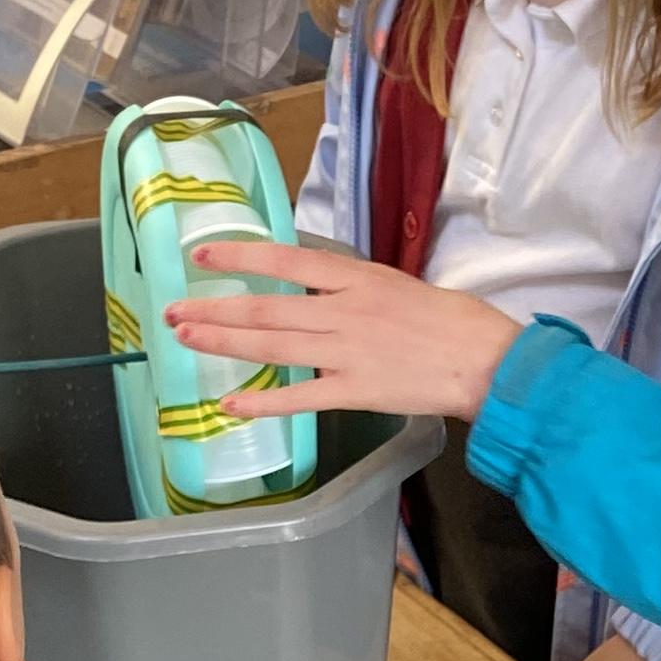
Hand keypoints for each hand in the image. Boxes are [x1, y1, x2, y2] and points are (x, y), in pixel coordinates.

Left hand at [164, 240, 521, 423]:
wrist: (486, 360)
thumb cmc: (451, 322)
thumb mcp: (398, 284)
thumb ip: (353, 288)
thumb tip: (315, 290)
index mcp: (357, 278)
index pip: (287, 261)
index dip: (241, 257)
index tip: (202, 256)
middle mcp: (344, 310)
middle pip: (267, 307)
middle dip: (215, 308)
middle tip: (174, 310)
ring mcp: (347, 351)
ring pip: (273, 345)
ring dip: (225, 342)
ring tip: (187, 339)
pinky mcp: (356, 391)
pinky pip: (300, 396)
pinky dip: (263, 401)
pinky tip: (231, 405)